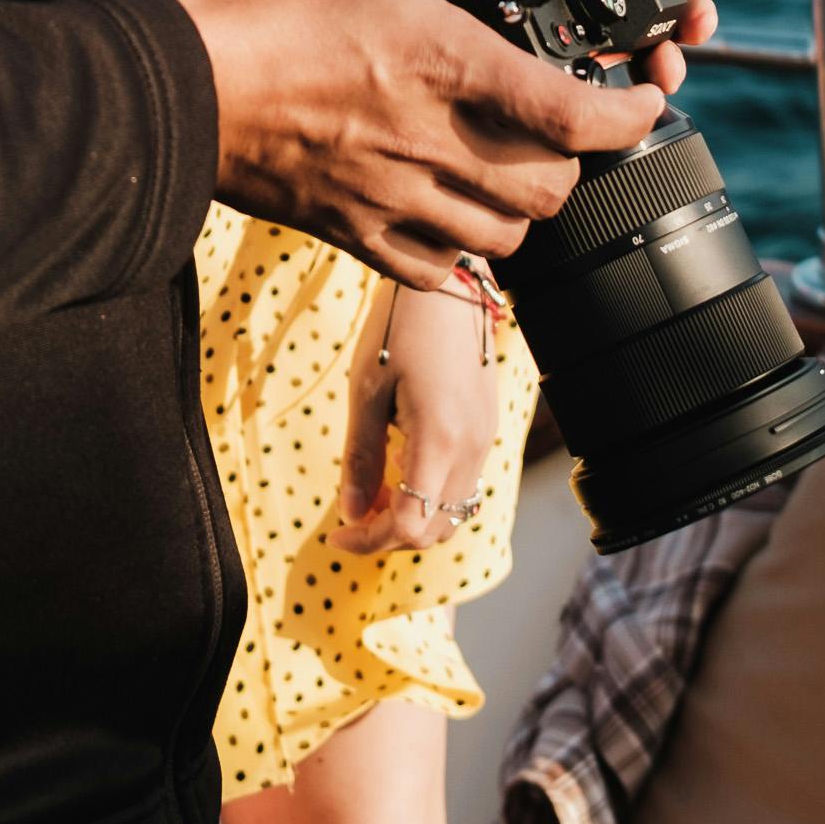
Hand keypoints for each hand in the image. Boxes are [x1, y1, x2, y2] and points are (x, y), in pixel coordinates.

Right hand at [164, 0, 664, 284]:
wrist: (170, 83)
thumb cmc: (261, 2)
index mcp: (445, 62)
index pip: (574, 116)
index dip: (629, 116)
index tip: (641, 100)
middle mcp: (430, 142)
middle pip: (552, 188)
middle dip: (574, 158)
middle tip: (560, 122)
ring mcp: (392, 198)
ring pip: (504, 236)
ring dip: (521, 202)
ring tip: (502, 160)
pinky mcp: (354, 233)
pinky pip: (439, 269)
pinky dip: (461, 246)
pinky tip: (444, 201)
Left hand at [335, 271, 504, 554]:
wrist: (450, 281)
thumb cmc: (400, 327)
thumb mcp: (367, 391)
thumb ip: (362, 457)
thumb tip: (350, 513)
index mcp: (439, 441)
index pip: (409, 527)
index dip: (369, 542)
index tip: (336, 533)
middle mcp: (472, 448)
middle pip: (434, 529)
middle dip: (389, 534)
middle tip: (351, 515)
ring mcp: (485, 437)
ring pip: (453, 510)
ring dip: (413, 515)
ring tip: (374, 489)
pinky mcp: (487, 425)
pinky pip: (463, 482)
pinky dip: (431, 492)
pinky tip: (401, 462)